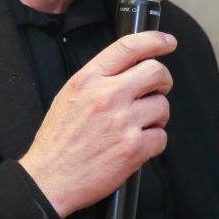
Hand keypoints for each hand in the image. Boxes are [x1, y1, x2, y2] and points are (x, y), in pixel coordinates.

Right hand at [18, 31, 175, 217]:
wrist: (50, 178)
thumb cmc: (58, 140)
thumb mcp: (69, 95)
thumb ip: (98, 79)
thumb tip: (129, 70)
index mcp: (89, 79)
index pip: (129, 46)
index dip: (155, 40)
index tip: (168, 42)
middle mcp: (108, 96)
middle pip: (156, 71)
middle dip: (163, 81)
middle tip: (155, 91)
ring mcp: (123, 122)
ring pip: (163, 105)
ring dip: (156, 116)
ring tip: (137, 126)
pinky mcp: (134, 148)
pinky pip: (162, 137)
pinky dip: (154, 142)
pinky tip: (136, 146)